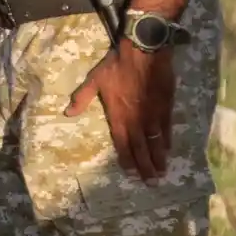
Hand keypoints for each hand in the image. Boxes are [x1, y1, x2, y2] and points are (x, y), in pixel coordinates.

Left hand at [65, 40, 175, 182]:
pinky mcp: (166, 108)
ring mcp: (152, 116)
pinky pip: (167, 130)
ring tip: (161, 173)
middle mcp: (136, 121)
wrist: (143, 52)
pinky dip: (167, 142)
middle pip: (141, 149)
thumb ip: (82, 98)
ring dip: (158, 159)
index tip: (131, 174)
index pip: (122, 144)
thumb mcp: (95, 80)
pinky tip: (168, 150)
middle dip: (145, 167)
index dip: (126, 160)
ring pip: (156, 143)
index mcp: (118, 117)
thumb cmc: (117, 65)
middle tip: (151, 183)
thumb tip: (67, 113)